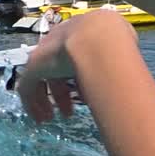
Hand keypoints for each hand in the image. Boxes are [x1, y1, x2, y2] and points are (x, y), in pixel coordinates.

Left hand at [17, 10, 136, 122]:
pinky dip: (31, 104)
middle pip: (52, 71)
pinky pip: (26, 88)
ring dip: (44, 101)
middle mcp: (56, 44)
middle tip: (67, 112)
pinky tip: (39, 117)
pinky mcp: (33, 66)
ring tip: (50, 118)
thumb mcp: (118, 48)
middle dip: (60, 93)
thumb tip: (128, 66)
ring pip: (36, 80)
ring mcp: (43, 54)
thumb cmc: (114, 42)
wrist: (99, 37)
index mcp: (74, 38)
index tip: (82, 95)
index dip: (74, 79)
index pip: (68, 60)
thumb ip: (117, 56)